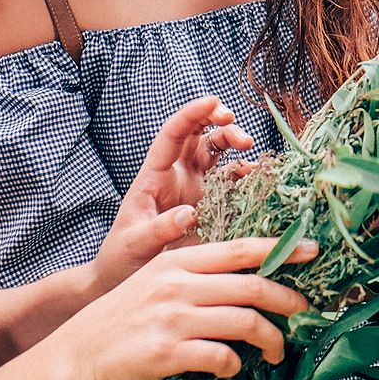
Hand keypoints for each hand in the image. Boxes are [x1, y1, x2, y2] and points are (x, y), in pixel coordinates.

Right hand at [48, 237, 315, 379]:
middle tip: (304, 312)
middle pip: (251, 285)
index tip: (312, 250)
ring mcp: (172, 319)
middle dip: (287, 299)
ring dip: (271, 339)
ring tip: (276, 351)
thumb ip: (193, 277)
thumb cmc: (120, 321)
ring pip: (244, 322)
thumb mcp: (154, 283)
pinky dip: (235, 364)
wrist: (76, 357)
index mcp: (176, 262)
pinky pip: (220, 356)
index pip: (238, 249)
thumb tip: (245, 281)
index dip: (280, 248)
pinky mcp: (167, 353)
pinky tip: (232, 368)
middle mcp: (176, 284)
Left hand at [93, 98, 253, 291]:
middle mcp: (177, 176)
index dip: (192, 114)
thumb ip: (159, 229)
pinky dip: (246, 176)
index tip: (213, 100)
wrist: (126, 278)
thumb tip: (189, 213)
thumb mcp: (135, 243)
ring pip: (218, 155)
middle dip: (219, 124)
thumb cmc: (122, 257)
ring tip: (250, 151)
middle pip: (199, 136)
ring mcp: (196, 190)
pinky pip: (231, 184)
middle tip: (237, 131)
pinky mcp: (211, 207)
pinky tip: (257, 177)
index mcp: (154, 175)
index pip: (172, 134)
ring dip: (235, 145)